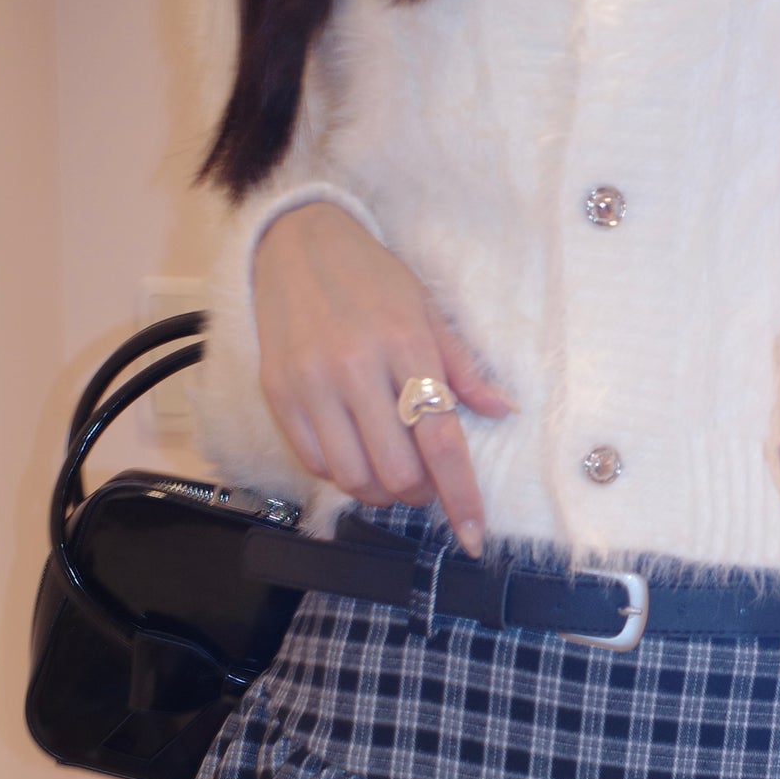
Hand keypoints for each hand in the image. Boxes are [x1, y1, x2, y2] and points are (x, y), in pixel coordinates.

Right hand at [252, 201, 514, 558]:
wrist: (296, 242)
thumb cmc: (371, 277)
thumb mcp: (426, 309)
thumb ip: (462, 367)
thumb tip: (501, 410)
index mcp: (405, 344)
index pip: (440, 440)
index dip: (460, 497)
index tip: (473, 536)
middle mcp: (355, 366)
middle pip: (396, 471)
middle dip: (418, 494)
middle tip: (425, 482)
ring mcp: (311, 383)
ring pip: (352, 478)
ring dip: (380, 492)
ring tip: (390, 470)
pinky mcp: (278, 393)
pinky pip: (314, 463)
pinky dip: (342, 474)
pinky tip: (355, 452)